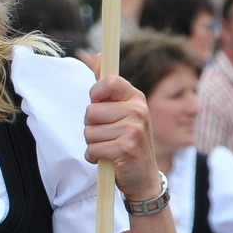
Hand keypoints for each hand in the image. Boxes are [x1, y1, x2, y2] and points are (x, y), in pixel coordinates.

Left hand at [83, 75, 159, 201]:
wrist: (144, 177)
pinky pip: (92, 149)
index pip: (108, 81)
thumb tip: (97, 55)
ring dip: (93, 144)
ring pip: (88, 132)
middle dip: (91, 127)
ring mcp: (134, 129)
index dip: (95, 94)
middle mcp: (138, 110)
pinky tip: (109, 159)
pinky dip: (94, 157)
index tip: (99, 105)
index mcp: (136, 98)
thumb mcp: (121, 111)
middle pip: (90, 112)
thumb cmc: (126, 141)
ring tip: (110, 147)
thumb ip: (107, 86)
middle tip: (108, 135)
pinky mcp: (126, 148)